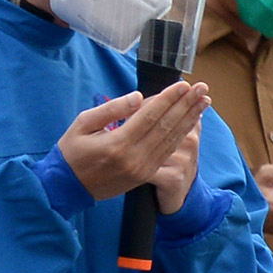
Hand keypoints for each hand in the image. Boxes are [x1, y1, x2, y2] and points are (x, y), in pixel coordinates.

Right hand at [56, 81, 210, 198]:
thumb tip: (138, 97)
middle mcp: (135, 158)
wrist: (68, 188)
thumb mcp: (83, 123)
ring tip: (204, 102)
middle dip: (186, 105)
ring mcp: (142, 169)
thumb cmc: (72, 152)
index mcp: (118, 143)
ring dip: (190, 119)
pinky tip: (192, 123)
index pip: (150, 116)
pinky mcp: (145, 175)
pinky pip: (168, 152)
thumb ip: (111, 109)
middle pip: (167, 126)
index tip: (184, 84)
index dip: (169, 98)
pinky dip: (182, 135)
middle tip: (202, 89)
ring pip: (172, 140)